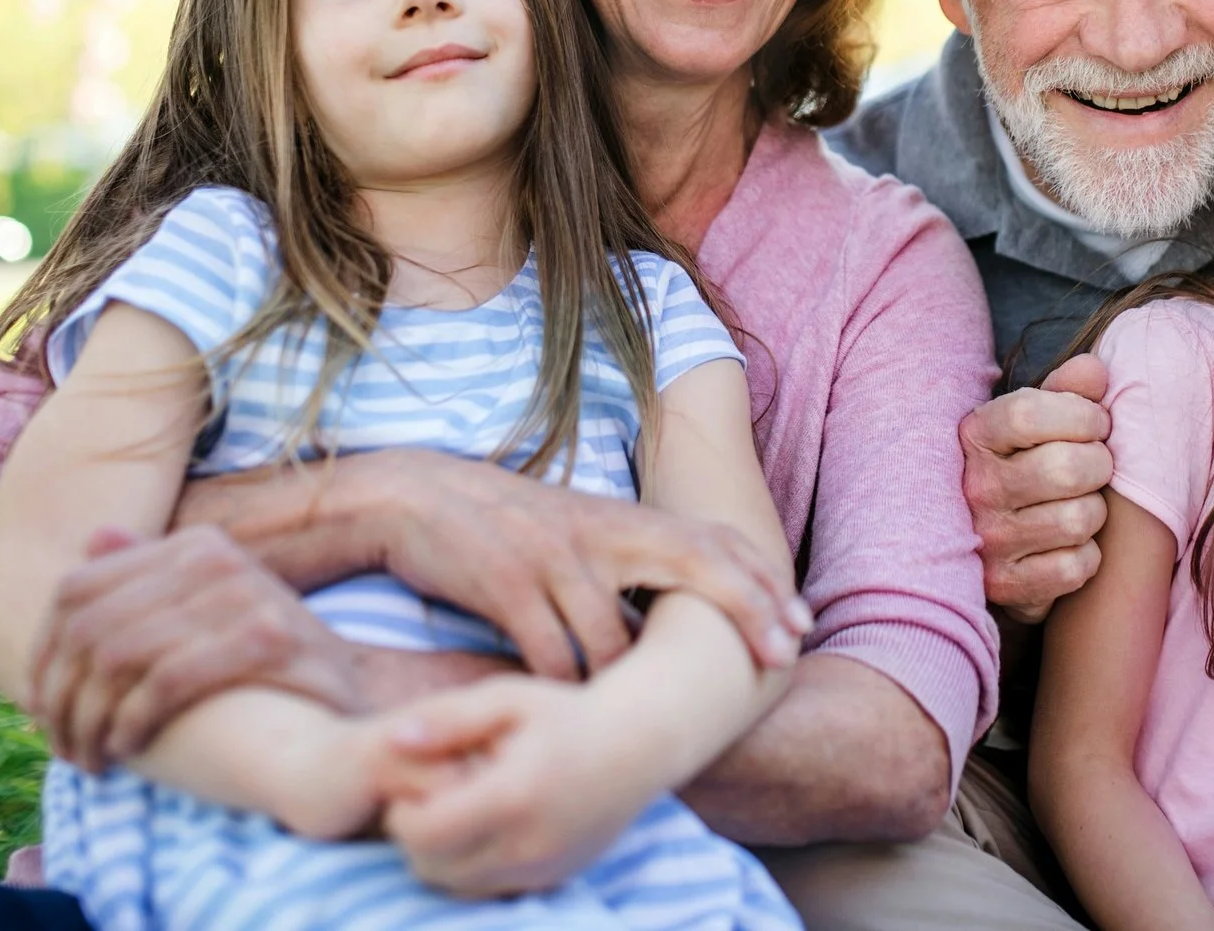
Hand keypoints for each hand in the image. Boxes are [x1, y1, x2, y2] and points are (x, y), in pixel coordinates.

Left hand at [33, 525, 366, 772]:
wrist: (349, 698)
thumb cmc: (263, 665)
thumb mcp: (205, 612)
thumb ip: (148, 578)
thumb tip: (95, 537)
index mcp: (192, 545)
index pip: (76, 590)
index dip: (40, 655)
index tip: (39, 710)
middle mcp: (215, 557)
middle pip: (91, 628)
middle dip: (62, 698)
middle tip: (61, 748)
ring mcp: (245, 592)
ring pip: (121, 658)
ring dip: (90, 721)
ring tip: (89, 759)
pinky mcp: (268, 638)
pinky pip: (167, 682)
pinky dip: (132, 722)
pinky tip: (127, 750)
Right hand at [254, 450, 808, 680]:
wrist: (413, 495)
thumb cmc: (501, 523)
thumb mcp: (575, 530)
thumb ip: (625, 561)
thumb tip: (677, 616)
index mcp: (618, 518)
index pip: (709, 541)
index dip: (760, 580)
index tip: (800, 622)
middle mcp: (597, 532)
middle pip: (694, 565)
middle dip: (747, 608)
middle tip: (783, 654)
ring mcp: (552, 557)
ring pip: (616, 636)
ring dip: (634, 681)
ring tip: (650, 718)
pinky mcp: (505, 584)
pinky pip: (551, 654)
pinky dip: (565, 687)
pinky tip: (571, 712)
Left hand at [375, 676, 661, 897]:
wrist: (637, 746)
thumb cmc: (564, 713)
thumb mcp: (506, 699)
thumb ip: (447, 718)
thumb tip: (391, 740)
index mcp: (511, 795)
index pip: (423, 835)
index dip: (401, 816)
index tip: (407, 789)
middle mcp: (528, 844)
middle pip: (433, 869)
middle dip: (415, 840)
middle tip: (424, 802)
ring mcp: (543, 869)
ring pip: (459, 887)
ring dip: (442, 859)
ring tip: (453, 813)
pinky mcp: (553, 880)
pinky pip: (491, 890)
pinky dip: (474, 868)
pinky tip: (484, 828)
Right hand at [961, 353, 1115, 621]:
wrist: (981, 541)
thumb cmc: (1021, 466)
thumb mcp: (1034, 422)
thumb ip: (1067, 391)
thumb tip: (1095, 371)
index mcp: (975, 436)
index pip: (1032, 412)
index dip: (1082, 415)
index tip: (1095, 424)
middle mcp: (974, 488)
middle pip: (1068, 468)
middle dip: (1098, 465)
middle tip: (1094, 467)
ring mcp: (988, 541)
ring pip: (1079, 519)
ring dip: (1094, 511)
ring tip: (1079, 504)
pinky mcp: (1007, 587)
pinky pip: (1077, 567)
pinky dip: (1086, 556)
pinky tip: (1069, 543)